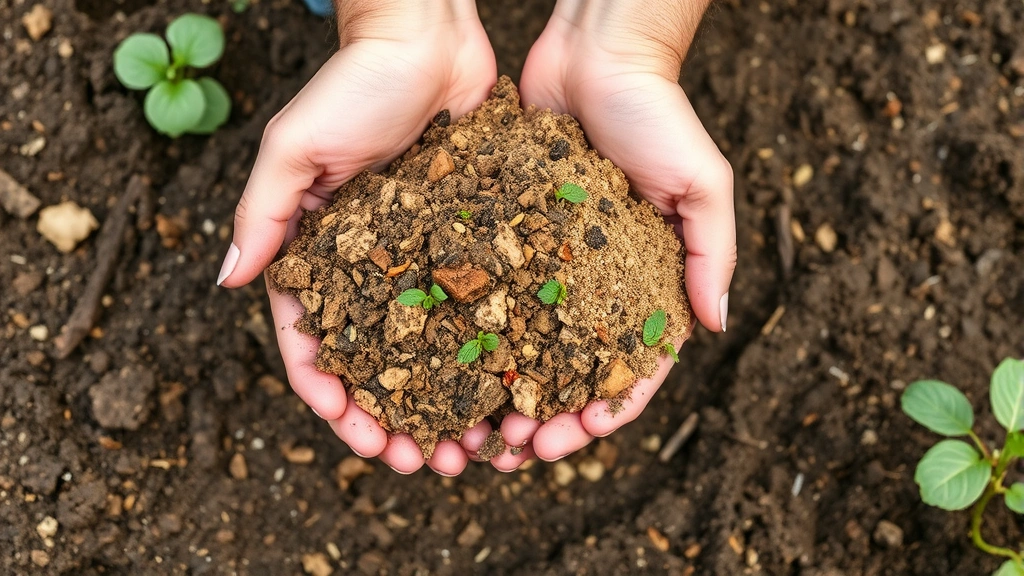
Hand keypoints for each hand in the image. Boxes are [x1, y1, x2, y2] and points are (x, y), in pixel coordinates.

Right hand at [218, 0, 496, 474]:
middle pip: (376, 363)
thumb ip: (264, 212)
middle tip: (426, 464)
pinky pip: (478, 308)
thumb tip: (226, 279)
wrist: (429, 39)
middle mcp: (367, 268)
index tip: (361, 439)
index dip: (332, 399)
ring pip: (431, 349)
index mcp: (316, 255)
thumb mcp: (297, 146)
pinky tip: (511, 386)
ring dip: (446, 402)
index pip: (312, 344)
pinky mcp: (469, 242)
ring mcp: (419, 260)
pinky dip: (489, 351)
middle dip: (394, 420)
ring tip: (474, 445)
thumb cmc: (354, 85)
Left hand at [488, 0, 734, 466]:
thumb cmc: (658, 114)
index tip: (580, 436)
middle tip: (516, 448)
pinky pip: (486, 295)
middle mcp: (594, 284)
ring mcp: (547, 264)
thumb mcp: (702, 181)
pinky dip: (472, 336)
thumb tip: (716, 323)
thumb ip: (712, 251)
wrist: (594, 56)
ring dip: (503, 393)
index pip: (633, 365)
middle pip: (570, 371)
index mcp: (647, 282)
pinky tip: (445, 367)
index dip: (609, 408)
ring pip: (523, 347)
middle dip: (548, 416)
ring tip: (478, 426)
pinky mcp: (505, 237)